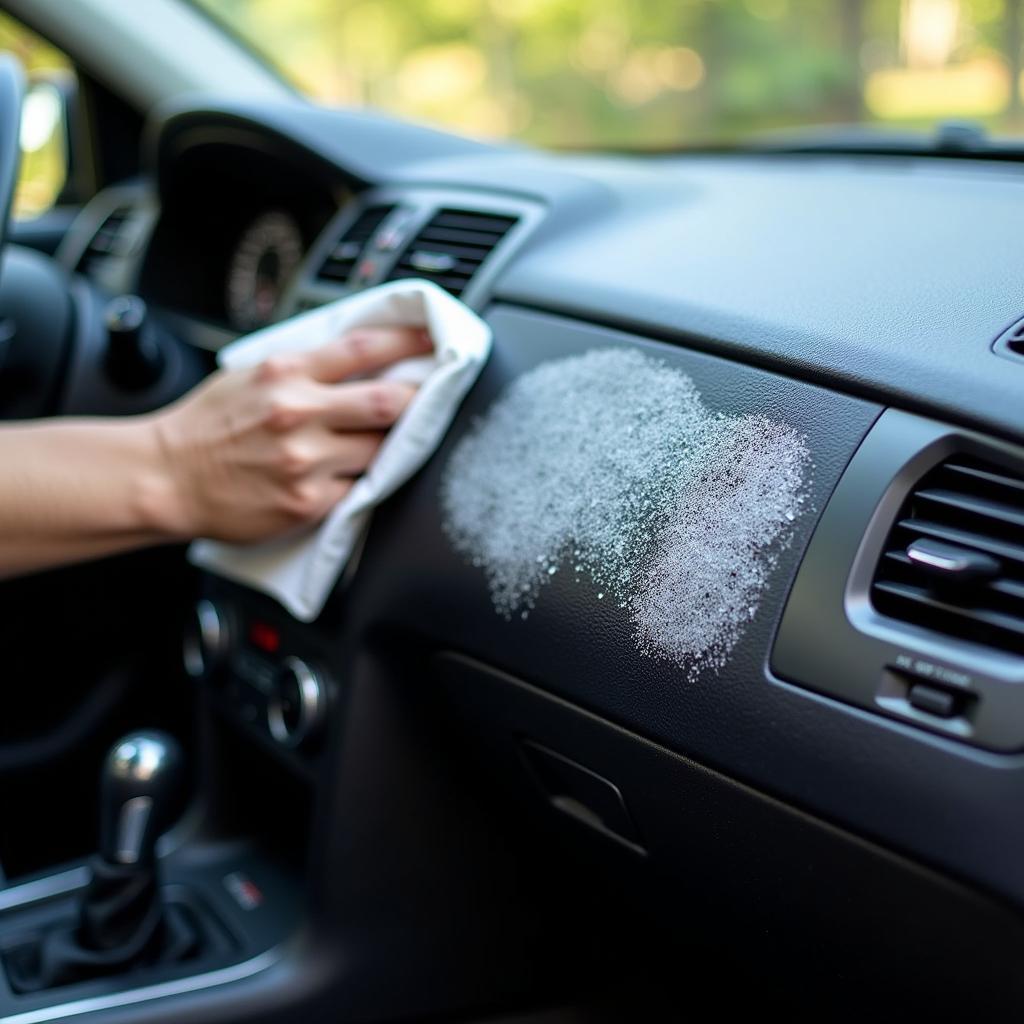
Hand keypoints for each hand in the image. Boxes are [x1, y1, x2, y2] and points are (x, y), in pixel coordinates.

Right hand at [149, 326, 431, 542]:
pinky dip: (365, 481)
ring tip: (386, 442)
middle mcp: (298, 413)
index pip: (363, 348)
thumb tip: (363, 355)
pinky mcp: (308, 502)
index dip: (406, 340)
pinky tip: (355, 474)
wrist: (167, 477)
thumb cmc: (208, 426)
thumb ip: (306, 366)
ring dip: (392, 446)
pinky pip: (359, 488)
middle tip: (426, 401)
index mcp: (285, 373)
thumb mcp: (252, 375)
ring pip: (381, 450)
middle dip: (416, 401)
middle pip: (388, 402)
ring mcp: (306, 460)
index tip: (431, 338)